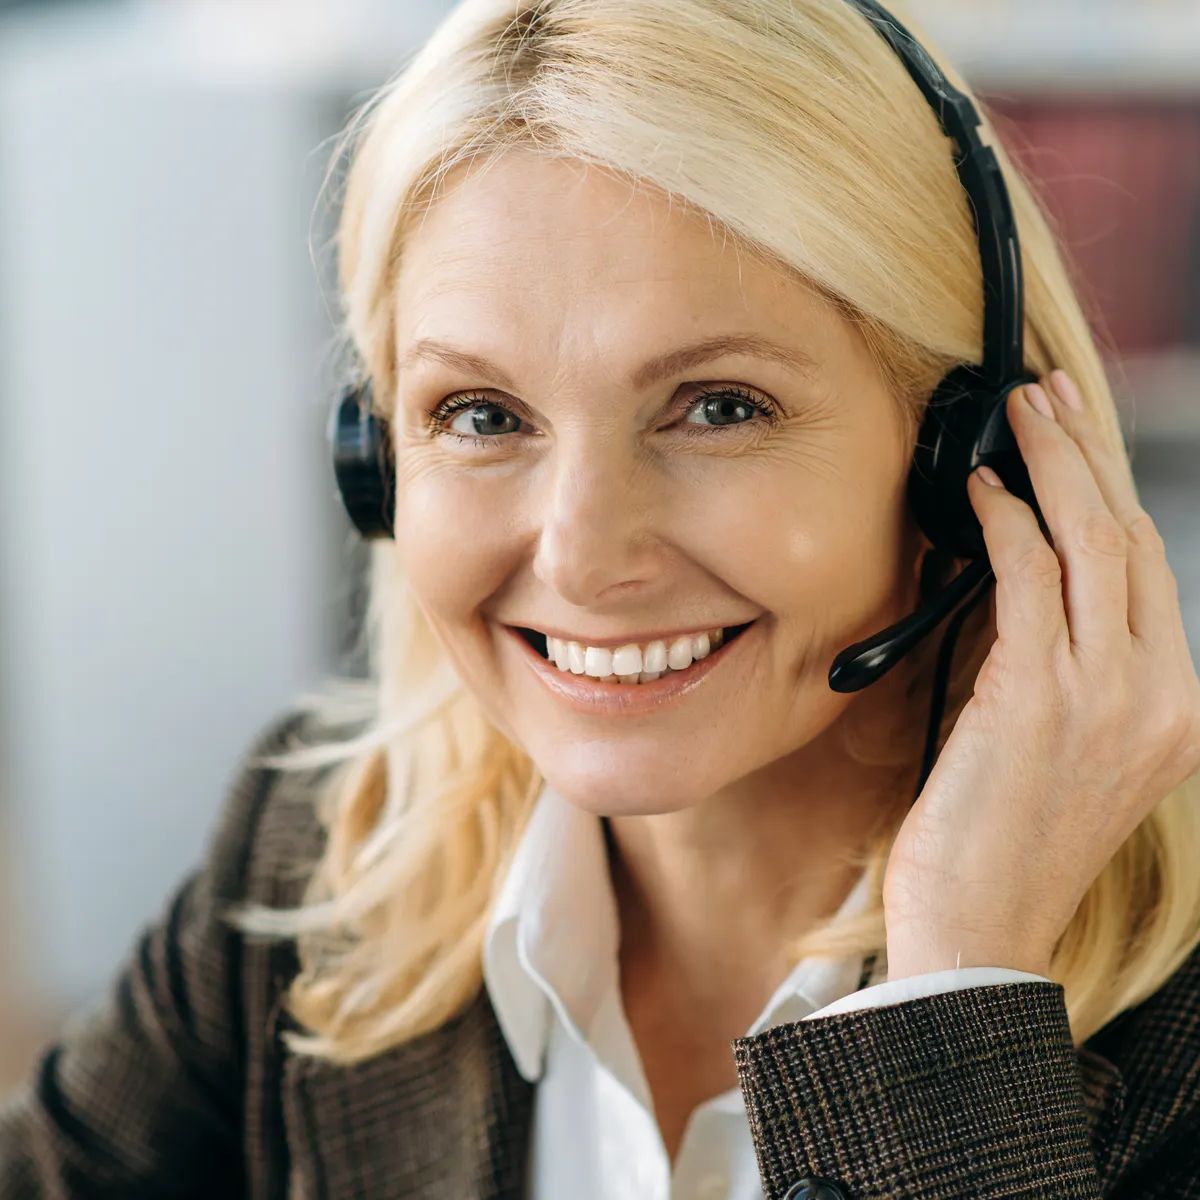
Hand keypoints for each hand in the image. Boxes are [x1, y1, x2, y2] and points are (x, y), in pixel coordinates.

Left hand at [882, 370, 1199, 980]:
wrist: (981, 932)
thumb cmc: (1001, 845)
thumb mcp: (1057, 750)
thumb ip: (1059, 669)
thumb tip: (1020, 578)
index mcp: (1170, 709)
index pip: (1149, 571)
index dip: (1111, 492)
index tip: (1076, 442)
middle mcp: (1158, 696)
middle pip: (1131, 539)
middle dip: (1087, 454)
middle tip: (1047, 397)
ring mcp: (1108, 697)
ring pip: (1093, 543)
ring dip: (1053, 464)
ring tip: (1019, 414)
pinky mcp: (1041, 700)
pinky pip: (1031, 582)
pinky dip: (1006, 524)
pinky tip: (981, 492)